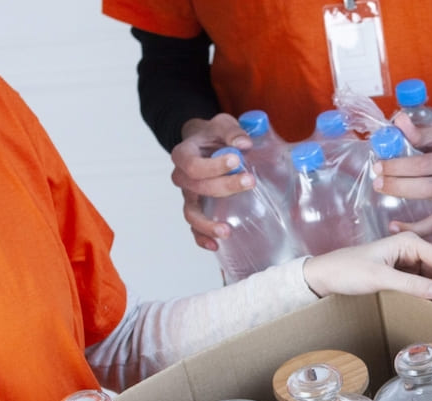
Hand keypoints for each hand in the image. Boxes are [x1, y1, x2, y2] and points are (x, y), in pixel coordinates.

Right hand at [169, 114, 254, 251]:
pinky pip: (194, 227)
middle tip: (249, 182)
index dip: (213, 166)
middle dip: (224, 187)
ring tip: (227, 231)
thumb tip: (244, 144)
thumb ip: (232, 132)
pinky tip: (215, 245)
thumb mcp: (222, 124)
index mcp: (183, 155)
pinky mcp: (197, 208)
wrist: (203, 142)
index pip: (193, 164)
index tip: (236, 160)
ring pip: (191, 213)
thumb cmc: (212, 135)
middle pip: (197, 188)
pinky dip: (202, 238)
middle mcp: (182, 177)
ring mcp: (188, 196)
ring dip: (207, 224)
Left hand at [302, 232, 431, 307]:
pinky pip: (419, 283)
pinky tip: (426, 307)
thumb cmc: (347, 271)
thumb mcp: (380, 278)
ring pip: (431, 277)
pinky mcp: (398, 273)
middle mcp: (410, 249)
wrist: (324, 276)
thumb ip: (411, 284)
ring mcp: (405, 261)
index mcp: (408, 242)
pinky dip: (425, 295)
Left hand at [369, 114, 431, 250]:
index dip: (398, 167)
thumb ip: (418, 133)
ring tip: (391, 225)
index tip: (378, 168)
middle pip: (428, 190)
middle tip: (378, 186)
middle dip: (399, 189)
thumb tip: (397, 121)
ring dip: (414, 227)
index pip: (423, 165)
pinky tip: (416, 242)